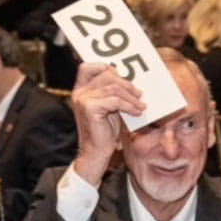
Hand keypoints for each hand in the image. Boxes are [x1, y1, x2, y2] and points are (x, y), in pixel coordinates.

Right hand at [71, 64, 145, 186]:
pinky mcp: (89, 108)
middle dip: (126, 84)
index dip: (106, 68)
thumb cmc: (103, 131)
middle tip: (139, 94)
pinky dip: (129, 106)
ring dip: (131, 97)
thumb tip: (132, 80)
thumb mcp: (109, 107)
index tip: (122, 78)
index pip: (88, 67)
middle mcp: (79, 92)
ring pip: (113, 88)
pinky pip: (115, 100)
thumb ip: (113, 92)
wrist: (96, 152)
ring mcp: (83, 99)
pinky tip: (136, 112)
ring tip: (141, 106)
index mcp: (80, 90)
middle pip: (106, 76)